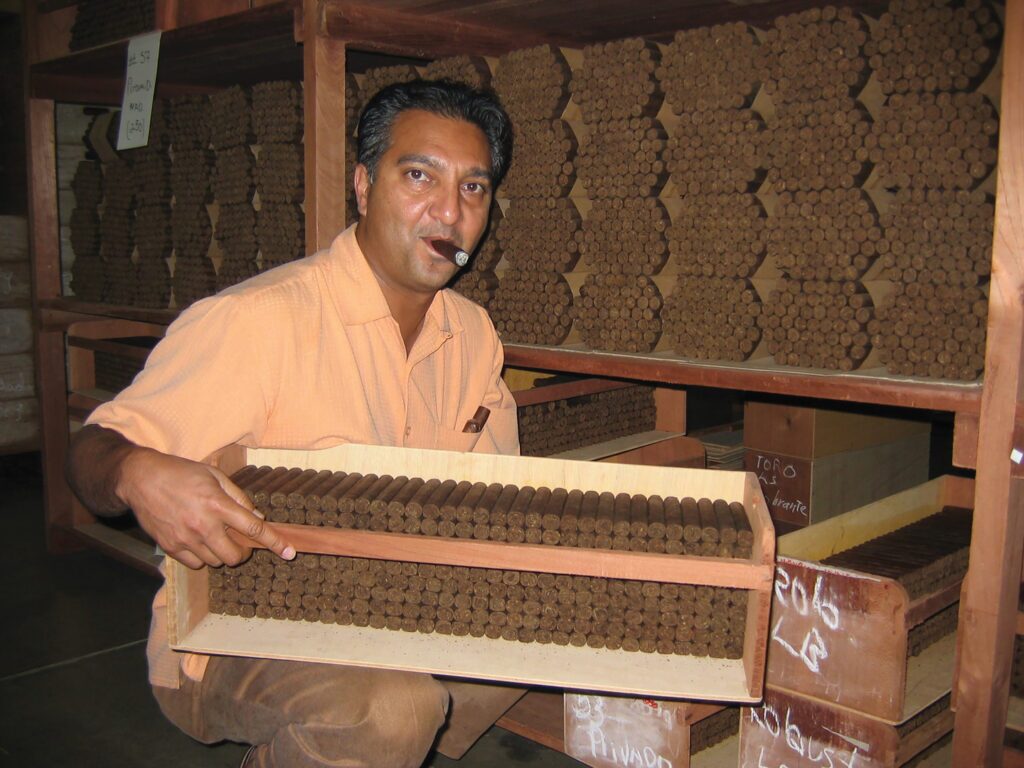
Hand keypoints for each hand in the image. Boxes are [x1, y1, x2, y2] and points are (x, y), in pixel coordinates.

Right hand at [117, 447, 295, 569]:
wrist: (140, 479)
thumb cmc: (181, 473)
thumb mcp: (215, 476)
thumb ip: (238, 497)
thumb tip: (257, 516)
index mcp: (217, 504)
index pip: (253, 528)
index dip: (275, 542)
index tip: (289, 552)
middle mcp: (202, 525)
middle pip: (235, 555)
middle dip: (242, 551)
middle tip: (238, 540)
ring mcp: (184, 539)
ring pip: (215, 562)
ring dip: (221, 552)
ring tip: (213, 534)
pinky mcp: (170, 547)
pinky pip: (195, 564)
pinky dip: (202, 557)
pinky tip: (198, 541)